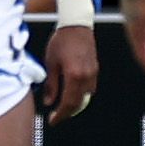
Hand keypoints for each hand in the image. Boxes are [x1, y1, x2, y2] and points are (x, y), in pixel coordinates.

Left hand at [39, 8, 97, 123]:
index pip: (68, 103)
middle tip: (57, 117)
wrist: (76, 25)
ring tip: (63, 107)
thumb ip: (51, 84)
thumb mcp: (51, 62)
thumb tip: (48, 101)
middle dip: (67, 113)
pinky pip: (90, 88)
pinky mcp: (95, 69)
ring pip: (86, 98)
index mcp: (74, 75)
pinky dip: (81, 95)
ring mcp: (93, 73)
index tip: (53, 120)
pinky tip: (72, 93)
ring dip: (75, 105)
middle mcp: (86, 76)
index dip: (60, 115)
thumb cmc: (63, 39)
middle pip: (78, 104)